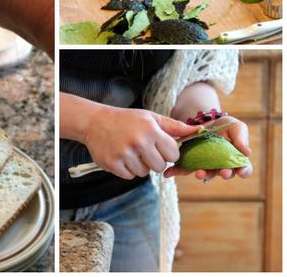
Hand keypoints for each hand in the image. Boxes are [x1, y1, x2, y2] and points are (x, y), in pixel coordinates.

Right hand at [83, 108, 200, 179]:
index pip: (173, 154)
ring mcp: (124, 154)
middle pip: (160, 167)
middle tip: (143, 149)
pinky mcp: (113, 164)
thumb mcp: (150, 117)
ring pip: (144, 173)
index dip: (168, 152)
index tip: (159, 146)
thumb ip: (174, 126)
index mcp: (151, 130)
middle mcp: (138, 142)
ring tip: (130, 150)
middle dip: (154, 160)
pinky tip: (121, 155)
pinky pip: (130, 176)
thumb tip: (198, 130)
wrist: (95, 122)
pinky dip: (127, 169)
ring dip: (140, 165)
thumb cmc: (126, 119)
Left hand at [164, 117, 251, 180]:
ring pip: (205, 172)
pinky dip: (177, 171)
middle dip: (222, 173)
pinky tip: (169, 173)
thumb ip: (241, 138)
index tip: (240, 171)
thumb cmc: (226, 126)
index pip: (243, 168)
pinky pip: (186, 168)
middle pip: (223, 173)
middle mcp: (222, 165)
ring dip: (202, 174)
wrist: (207, 121)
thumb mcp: (236, 127)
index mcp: (236, 159)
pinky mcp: (192, 161)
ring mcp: (207, 165)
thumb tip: (247, 152)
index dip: (243, 171)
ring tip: (199, 173)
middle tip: (222, 173)